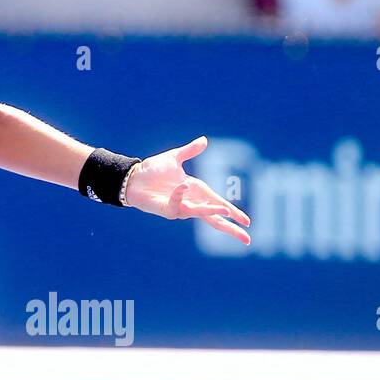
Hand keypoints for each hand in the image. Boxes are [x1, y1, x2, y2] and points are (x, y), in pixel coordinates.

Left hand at [122, 135, 251, 244]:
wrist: (132, 177)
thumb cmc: (151, 170)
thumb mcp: (174, 158)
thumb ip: (190, 151)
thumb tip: (204, 140)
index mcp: (196, 190)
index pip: (219, 204)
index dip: (233, 213)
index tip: (247, 222)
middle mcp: (191, 201)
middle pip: (214, 218)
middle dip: (230, 228)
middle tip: (247, 239)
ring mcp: (179, 207)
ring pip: (201, 214)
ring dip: (213, 211)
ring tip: (228, 212)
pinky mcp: (167, 210)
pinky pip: (177, 205)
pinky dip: (181, 196)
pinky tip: (182, 186)